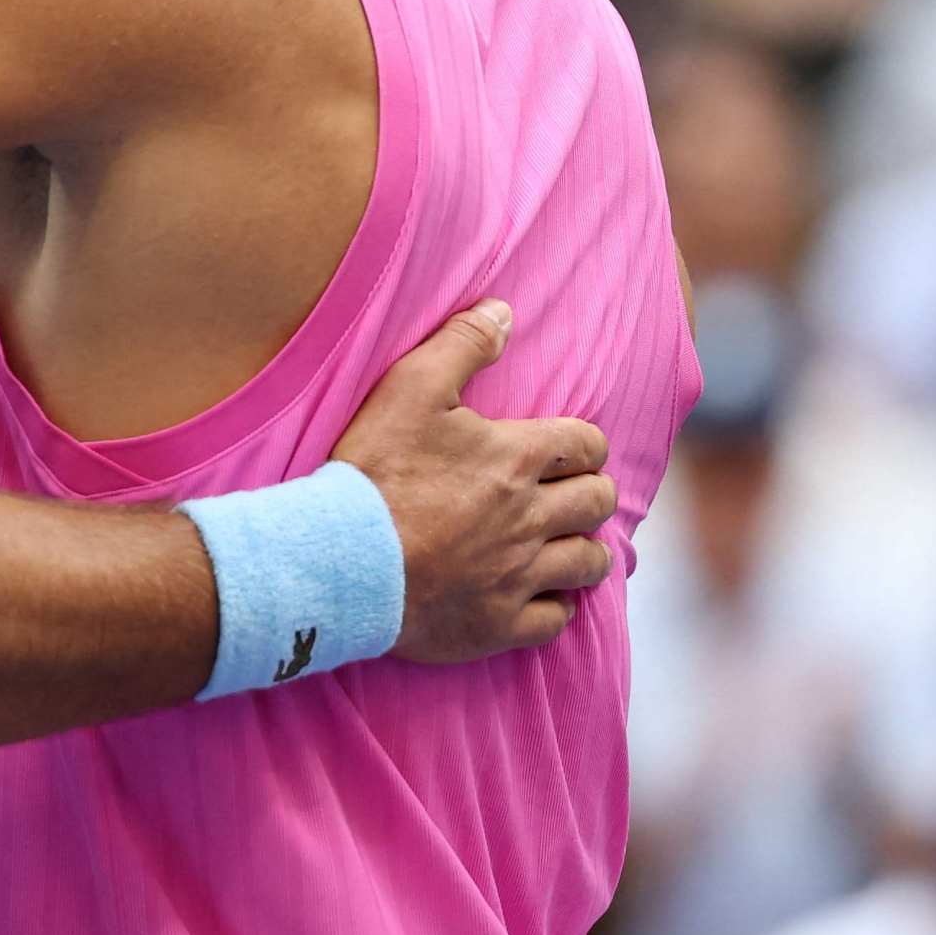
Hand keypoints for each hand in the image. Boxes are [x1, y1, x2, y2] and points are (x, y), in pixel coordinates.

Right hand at [333, 302, 617, 661]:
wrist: (338, 561)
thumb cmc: (372, 472)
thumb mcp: (409, 389)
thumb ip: (461, 344)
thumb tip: (504, 311)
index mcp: (517, 458)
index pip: (587, 445)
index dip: (583, 444)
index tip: (568, 450)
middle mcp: (530, 518)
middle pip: (597, 503)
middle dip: (590, 493)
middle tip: (567, 494)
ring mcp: (517, 576)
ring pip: (588, 564)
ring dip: (583, 550)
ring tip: (563, 545)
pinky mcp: (497, 624)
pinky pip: (554, 621)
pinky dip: (554, 607)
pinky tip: (537, 596)